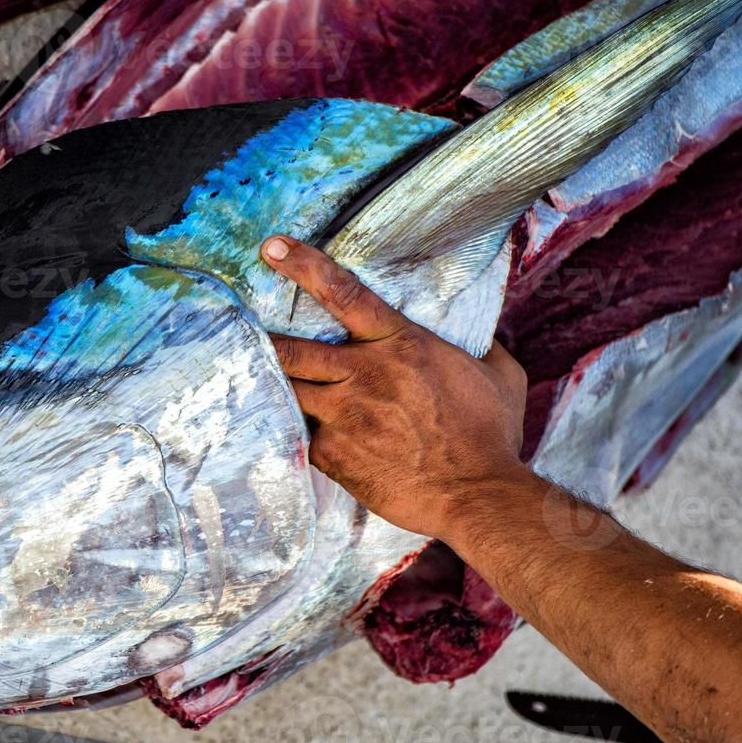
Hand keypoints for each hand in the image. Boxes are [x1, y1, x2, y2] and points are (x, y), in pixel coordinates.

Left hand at [260, 235, 527, 538]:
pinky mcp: (333, 454)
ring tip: (255, 378)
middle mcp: (364, 373)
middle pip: (292, 347)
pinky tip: (299, 433)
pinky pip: (302, 434)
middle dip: (263, 338)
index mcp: (401, 344)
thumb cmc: (491, 434)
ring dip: (274, 382)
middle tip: (243, 329)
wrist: (477, 495)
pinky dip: (300, 430)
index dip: (303, 265)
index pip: (343, 292)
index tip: (273, 247)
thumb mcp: (498, 375)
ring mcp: (344, 414)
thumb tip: (477, 333)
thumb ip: (481, 347)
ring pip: (288, 388)